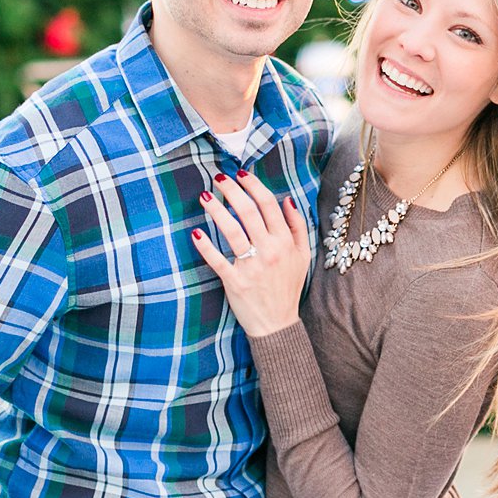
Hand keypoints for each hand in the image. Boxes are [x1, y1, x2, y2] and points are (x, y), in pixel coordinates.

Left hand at [190, 169, 312, 337]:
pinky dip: (205, 246)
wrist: (277, 323)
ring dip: (217, 210)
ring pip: (232, 230)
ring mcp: (251, 266)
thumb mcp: (302, 256)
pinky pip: (217, 260)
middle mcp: (269, 251)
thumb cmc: (288, 287)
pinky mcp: (234, 281)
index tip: (241, 174)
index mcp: (285, 242)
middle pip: (249, 211)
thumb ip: (298, 227)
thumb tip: (287, 200)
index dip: (253, 185)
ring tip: (205, 196)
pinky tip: (195, 233)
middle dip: (232, 190)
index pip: (268, 205)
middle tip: (219, 178)